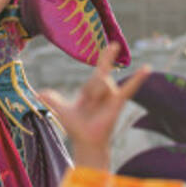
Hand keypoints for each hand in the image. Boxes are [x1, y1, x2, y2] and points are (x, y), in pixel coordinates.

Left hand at [37, 44, 148, 171]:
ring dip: (94, 92)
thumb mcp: (60, 109)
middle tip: (99, 79)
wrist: (84, 140)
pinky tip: (148, 68)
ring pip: (103, 82)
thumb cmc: (75, 127)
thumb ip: (52, 99)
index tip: (112, 45)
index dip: (104, 58)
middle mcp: (104, 91)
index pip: (99, 71)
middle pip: (99, 75)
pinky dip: (139, 78)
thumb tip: (38, 94)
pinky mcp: (118, 102)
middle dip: (94, 82)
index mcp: (93, 90)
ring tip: (92, 105)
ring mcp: (112, 95)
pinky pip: (130, 88)